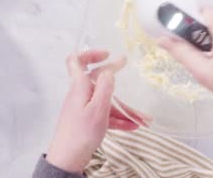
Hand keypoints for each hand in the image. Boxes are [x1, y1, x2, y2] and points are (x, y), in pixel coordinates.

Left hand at [46, 51, 151, 172]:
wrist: (68, 159)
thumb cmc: (81, 132)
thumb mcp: (98, 108)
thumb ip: (105, 87)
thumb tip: (108, 70)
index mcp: (80, 87)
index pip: (76, 61)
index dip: (90, 53)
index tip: (107, 54)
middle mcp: (81, 94)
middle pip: (98, 80)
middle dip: (116, 78)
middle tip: (128, 68)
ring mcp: (84, 108)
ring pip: (106, 101)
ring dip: (124, 107)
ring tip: (144, 118)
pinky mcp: (87, 121)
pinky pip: (106, 115)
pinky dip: (120, 119)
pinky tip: (134, 127)